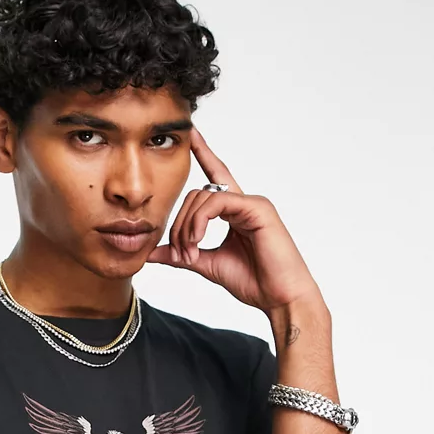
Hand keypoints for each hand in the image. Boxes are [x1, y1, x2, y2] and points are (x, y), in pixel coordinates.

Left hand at [146, 127, 325, 313]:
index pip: (215, 178)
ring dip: (187, 227)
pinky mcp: (257, 208)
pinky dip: (200, 221)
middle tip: (180, 255)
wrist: (280, 298)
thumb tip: (153, 254)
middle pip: (196, 195)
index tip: (191, 135)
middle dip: (179, 224)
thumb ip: (183, 256)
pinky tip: (197, 240)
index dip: (204, 154)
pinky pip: (218, 202)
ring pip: (203, 197)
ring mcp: (252, 203)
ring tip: (189, 254)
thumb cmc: (254, 282)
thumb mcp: (208, 265)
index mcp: (235, 213)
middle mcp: (244, 203)